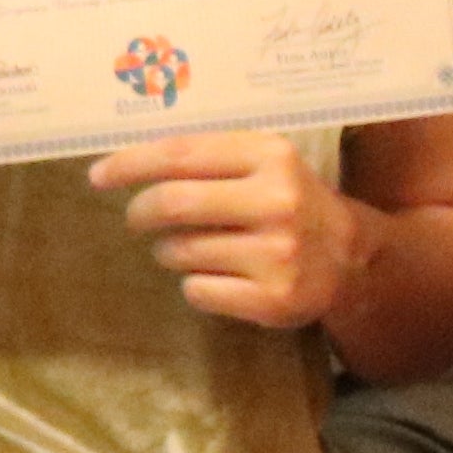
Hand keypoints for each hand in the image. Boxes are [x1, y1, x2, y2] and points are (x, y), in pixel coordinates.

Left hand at [92, 130, 367, 329]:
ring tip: (195, 249)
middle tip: (137, 219)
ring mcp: (278, 254)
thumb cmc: (290, 202)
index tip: (99, 176)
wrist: (352, 258)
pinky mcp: (274, 299)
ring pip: (180, 251)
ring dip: (171, 251)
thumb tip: (125, 160)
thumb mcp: (265, 163)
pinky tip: (222, 278)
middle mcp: (278, 201)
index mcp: (272, 156)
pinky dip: (196, 285)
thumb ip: (210, 155)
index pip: (182, 154)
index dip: (131, 164)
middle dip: (140, 213)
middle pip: (172, 203)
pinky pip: (197, 290)